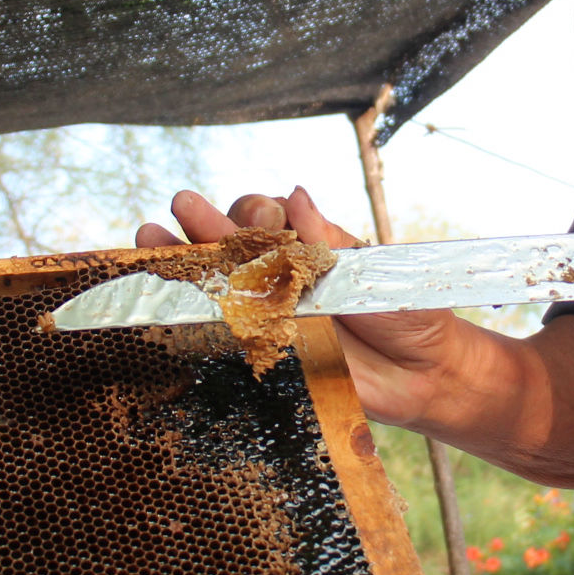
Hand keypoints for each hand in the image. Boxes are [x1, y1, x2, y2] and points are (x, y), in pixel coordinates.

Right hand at [134, 187, 472, 426]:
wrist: (423, 377)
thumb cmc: (408, 314)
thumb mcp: (376, 274)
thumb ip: (333, 244)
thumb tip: (298, 197)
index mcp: (307, 242)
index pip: (268, 217)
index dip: (258, 214)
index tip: (267, 221)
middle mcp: (280, 272)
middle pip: (231, 242)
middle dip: (205, 223)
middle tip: (184, 206)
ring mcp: (267, 310)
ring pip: (215, 280)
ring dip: (181, 257)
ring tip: (150, 236)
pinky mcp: (263, 350)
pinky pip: (220, 331)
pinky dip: (187, 313)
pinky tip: (157, 295)